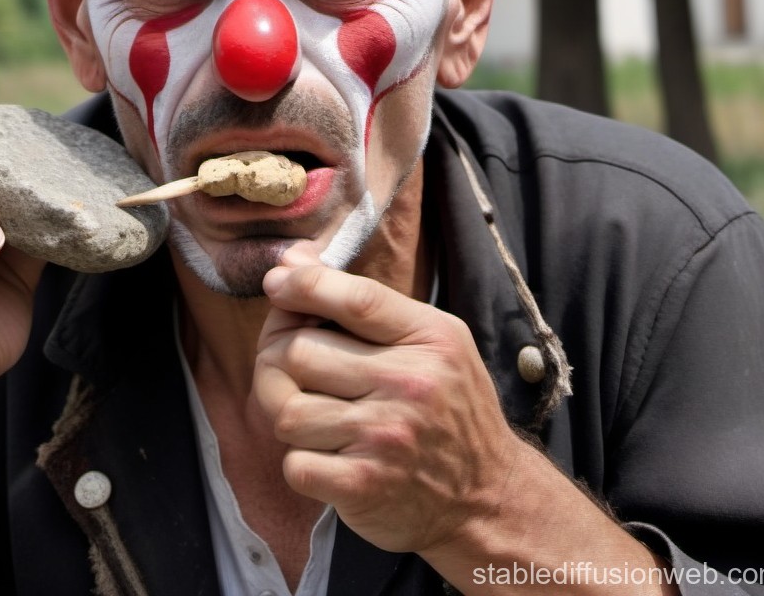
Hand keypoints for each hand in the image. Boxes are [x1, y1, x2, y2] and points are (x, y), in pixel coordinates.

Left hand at [255, 262, 523, 555]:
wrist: (487, 499)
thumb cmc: (448, 408)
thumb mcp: (432, 340)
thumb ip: (364, 301)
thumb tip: (288, 264)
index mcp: (430, 339)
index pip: (356, 297)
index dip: (303, 284)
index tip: (276, 284)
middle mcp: (409, 385)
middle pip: (300, 352)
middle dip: (277, 354)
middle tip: (285, 362)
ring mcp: (385, 437)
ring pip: (286, 409)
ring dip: (286, 411)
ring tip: (310, 411)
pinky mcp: (363, 486)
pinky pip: (294, 463)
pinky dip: (300, 461)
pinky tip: (326, 455)